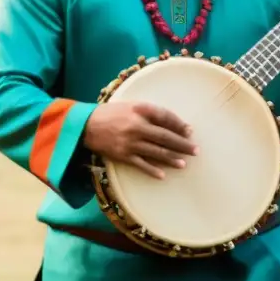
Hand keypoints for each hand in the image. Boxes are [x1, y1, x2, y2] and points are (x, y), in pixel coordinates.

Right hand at [83, 101, 197, 179]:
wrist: (84, 125)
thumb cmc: (109, 113)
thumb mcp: (128, 105)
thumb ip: (146, 111)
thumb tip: (168, 122)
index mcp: (138, 109)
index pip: (165, 116)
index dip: (179, 124)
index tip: (189, 131)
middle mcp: (136, 126)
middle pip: (165, 136)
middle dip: (183, 144)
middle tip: (195, 150)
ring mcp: (130, 142)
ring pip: (157, 152)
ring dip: (172, 158)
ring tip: (184, 164)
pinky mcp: (122, 155)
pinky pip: (142, 164)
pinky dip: (153, 170)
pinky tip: (163, 175)